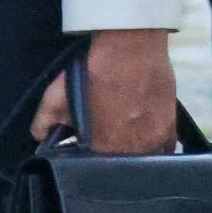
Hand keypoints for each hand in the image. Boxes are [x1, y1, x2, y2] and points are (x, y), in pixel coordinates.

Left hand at [31, 29, 177, 153]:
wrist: (131, 45)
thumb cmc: (96, 68)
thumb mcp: (57, 94)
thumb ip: (45, 120)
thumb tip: (40, 136)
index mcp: (105, 145)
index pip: (96, 167)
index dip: (90, 161)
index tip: (88, 151)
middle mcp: (134, 148)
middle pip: (122, 164)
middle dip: (112, 156)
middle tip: (105, 140)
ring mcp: (156, 138)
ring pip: (144, 158)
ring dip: (134, 153)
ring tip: (125, 137)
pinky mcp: (171, 125)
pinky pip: (165, 148)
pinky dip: (155, 147)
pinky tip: (145, 135)